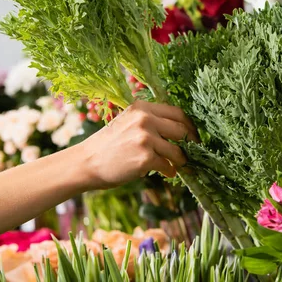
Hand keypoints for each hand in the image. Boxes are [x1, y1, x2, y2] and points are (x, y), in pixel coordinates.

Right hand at [79, 101, 198, 189]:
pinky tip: (168, 173)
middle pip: (181, 129)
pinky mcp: (145, 158)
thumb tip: (179, 129)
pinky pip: (168, 165)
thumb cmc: (108, 145)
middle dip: (191, 142)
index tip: (194, 135)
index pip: (177, 112)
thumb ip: (150, 121)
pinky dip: (170, 171)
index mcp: (142, 107)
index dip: (189, 125)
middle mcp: (145, 119)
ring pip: (177, 150)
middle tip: (194, 151)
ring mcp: (145, 138)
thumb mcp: (128, 122)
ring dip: (182, 159)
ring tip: (180, 164)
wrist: (87, 162)